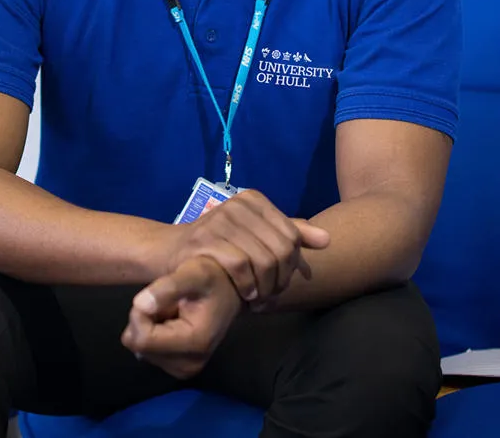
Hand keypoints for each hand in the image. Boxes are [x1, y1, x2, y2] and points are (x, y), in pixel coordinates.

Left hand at [121, 256, 241, 379]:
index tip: (155, 295)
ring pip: (140, 348)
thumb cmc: (212, 279)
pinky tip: (173, 322)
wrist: (230, 291)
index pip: (143, 339)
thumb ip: (168, 287)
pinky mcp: (178, 369)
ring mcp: (184, 370)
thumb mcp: (192, 273)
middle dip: (145, 319)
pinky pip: (147, 351)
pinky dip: (154, 334)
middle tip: (168, 303)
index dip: (139, 314)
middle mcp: (189, 365)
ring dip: (150, 325)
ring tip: (174, 311)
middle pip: (139, 345)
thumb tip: (140, 305)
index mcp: (195, 343)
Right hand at [163, 189, 329, 304]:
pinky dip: (248, 287)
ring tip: (259, 299)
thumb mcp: (255, 235)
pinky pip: (241, 267)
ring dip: (265, 288)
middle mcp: (238, 204)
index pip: (291, 236)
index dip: (292, 266)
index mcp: (254, 199)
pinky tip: (246, 296)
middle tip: (270, 296)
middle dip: (280, 280)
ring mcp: (221, 220)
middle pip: (281, 250)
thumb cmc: (220, 246)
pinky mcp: (205, 240)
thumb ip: (290, 234)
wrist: (172, 252)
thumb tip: (327, 239)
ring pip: (264, 260)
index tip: (281, 283)